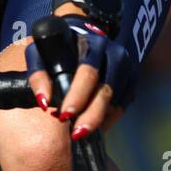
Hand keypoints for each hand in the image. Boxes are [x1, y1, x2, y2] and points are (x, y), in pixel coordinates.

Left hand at [24, 12, 134, 140]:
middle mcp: (113, 53)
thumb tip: (43, 102)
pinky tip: (93, 128)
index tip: (64, 115)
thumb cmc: (59, 47)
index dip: (77, 95)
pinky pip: (121, 105)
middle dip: (91, 114)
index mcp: (91, 43)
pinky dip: (108, 119)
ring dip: (98, 120)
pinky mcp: (131, 80)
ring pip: (115, 100)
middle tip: (75, 133)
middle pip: (105, 89)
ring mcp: (126, 67)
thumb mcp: (43, 52)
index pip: (87, 71)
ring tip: (81, 134)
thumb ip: (38, 74)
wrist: (86, 37)